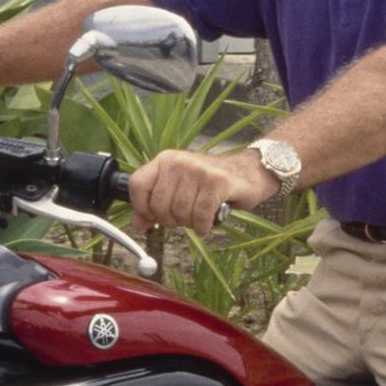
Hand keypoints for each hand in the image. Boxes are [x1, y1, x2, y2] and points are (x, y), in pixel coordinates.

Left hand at [128, 149, 276, 234]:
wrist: (249, 172)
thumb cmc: (211, 184)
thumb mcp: (179, 189)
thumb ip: (155, 205)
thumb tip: (137, 223)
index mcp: (165, 160)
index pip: (137, 185)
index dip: (141, 207)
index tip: (153, 216)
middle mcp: (178, 161)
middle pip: (159, 205)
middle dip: (170, 220)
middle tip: (185, 218)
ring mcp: (198, 170)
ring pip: (179, 212)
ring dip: (189, 223)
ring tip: (198, 216)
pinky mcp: (216, 182)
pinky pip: (200, 214)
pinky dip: (203, 225)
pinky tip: (207, 223)